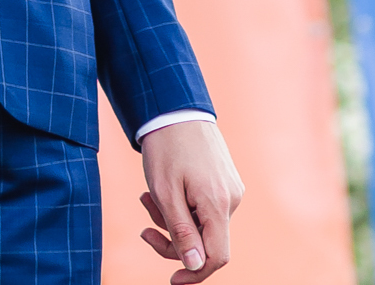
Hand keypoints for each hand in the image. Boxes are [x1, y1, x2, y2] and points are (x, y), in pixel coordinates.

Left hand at [137, 120, 242, 281]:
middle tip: (143, 229)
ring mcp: (230, 189)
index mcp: (217, 204)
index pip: (216, 256)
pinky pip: (204, 207)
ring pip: (201, 223)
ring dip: (173, 219)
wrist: (175, 107)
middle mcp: (231, 199)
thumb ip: (181, 231)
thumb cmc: (166, 148)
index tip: (172, 279)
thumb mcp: (165, 192)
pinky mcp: (224, 181)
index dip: (195, 273)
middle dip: (172, 239)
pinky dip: (182, 206)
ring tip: (146, 197)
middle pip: (205, 241)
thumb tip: (194, 265)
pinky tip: (163, 188)